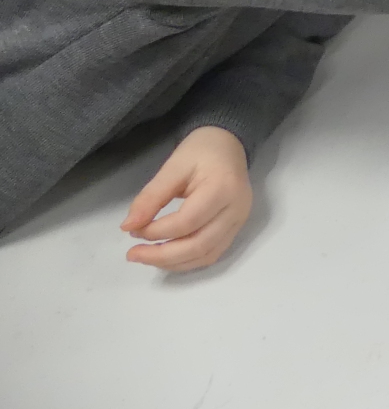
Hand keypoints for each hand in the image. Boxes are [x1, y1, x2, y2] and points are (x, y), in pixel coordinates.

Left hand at [121, 126, 251, 271]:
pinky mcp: (236, 229)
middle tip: (133, 254)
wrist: (228, 145)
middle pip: (199, 245)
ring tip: (146, 257)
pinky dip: (187, 261)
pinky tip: (167, 257)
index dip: (157, 231)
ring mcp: (239, 222)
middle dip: (162, 255)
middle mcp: (236, 209)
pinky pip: (212, 254)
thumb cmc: (200, 152)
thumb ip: (151, 197)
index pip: (187, 222)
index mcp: (223, 188)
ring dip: (173, 263)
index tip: (133, 229)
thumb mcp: (172, 167)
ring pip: (206, 255)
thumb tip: (128, 227)